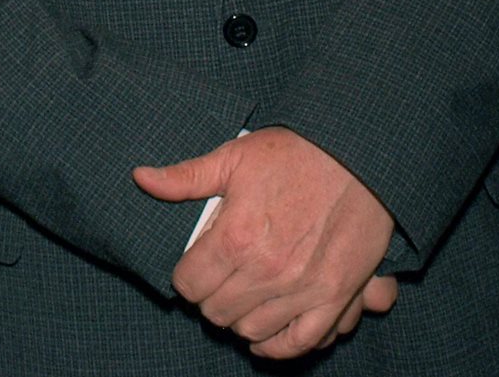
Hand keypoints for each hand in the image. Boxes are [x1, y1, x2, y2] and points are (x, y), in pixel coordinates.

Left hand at [133, 127, 396, 359]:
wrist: (358, 154)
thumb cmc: (294, 152)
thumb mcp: (233, 157)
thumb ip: (185, 177)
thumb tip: (141, 178)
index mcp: (235, 237)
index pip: (189, 284)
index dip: (185, 276)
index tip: (193, 267)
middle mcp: (266, 270)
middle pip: (216, 311)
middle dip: (209, 297)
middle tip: (216, 280)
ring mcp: (302, 288)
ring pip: (251, 330)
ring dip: (240, 319)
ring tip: (240, 299)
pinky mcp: (335, 296)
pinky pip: (301, 341)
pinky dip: (278, 346)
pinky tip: (264, 337)